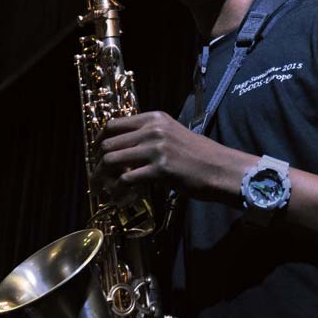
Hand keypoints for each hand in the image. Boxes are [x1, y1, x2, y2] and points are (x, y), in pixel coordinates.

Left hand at [90, 111, 249, 202]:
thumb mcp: (173, 135)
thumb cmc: (200, 156)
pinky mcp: (160, 169)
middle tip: (96, 178)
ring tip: (102, 189)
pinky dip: (119, 191)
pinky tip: (119, 199)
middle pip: (109, 144)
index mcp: (154, 118)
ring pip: (112, 161)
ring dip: (103, 178)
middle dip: (98, 164)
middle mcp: (152, 130)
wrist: (221, 169)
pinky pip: (127, 180)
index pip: (114, 124)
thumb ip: (150, 137)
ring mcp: (156, 149)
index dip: (100, 140)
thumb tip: (125, 151)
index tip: (97, 153)